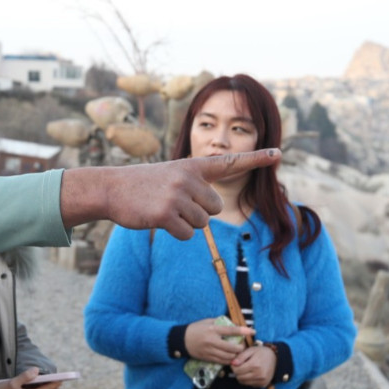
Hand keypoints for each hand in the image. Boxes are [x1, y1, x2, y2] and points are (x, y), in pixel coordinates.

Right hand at [60, 149, 281, 239]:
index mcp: (191, 166)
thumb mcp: (170, 175)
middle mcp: (187, 178)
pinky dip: (176, 232)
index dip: (255, 159)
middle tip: (174, 204)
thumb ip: (194, 185)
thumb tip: (211, 211)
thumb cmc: (142, 185)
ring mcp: (176, 196)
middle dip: (199, 212)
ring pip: (202, 223)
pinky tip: (158, 220)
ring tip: (163, 210)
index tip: (278, 154)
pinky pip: (187, 234)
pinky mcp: (165, 215)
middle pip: (215, 208)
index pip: (228, 162)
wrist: (110, 188)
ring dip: (185, 223)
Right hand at [184, 318, 252, 363]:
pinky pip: (222, 361)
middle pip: (232, 347)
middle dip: (241, 347)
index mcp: (212, 330)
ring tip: (237, 352)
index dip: (243, 331)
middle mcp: (212, 341)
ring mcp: (210, 351)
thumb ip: (219, 322)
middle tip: (242, 345)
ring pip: (228, 357)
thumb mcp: (206, 321)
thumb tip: (233, 323)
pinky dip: (228, 360)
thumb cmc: (195, 329)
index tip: (252, 331)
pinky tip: (230, 357)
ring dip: (235, 355)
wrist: (181, 340)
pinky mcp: (208, 358)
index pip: (231, 330)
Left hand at [231, 344, 276, 387]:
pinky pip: (250, 385)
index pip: (237, 370)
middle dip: (237, 372)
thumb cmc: (261, 352)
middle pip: (239, 377)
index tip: (235, 363)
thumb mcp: (250, 350)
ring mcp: (261, 381)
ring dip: (242, 376)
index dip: (233, 366)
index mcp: (255, 365)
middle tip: (240, 366)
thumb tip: (233, 364)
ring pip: (243, 382)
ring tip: (246, 369)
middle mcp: (259, 374)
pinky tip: (252, 373)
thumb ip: (241, 357)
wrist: (275, 358)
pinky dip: (248, 380)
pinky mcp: (263, 384)